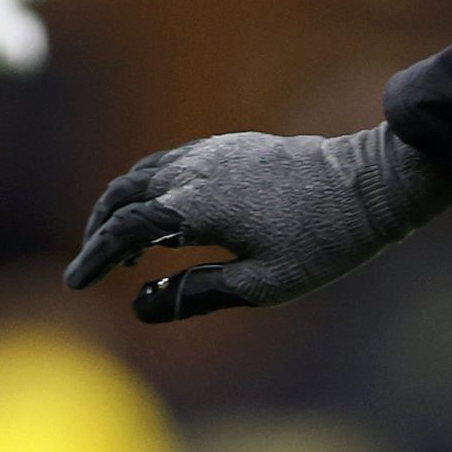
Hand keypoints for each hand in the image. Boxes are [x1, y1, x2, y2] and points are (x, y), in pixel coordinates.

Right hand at [65, 123, 451, 321]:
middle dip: (100, 228)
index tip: (77, 283)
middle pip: (124, 194)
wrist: (373, 185)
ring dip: (125, 205)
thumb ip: (197, 293)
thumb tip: (140, 305)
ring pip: (146, 173)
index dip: (95, 257)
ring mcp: (216, 152)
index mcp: (196, 206)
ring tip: (127, 244)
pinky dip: (152, 187)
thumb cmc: (324, 241)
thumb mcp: (263, 284)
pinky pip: (174, 161)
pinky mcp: (235, 146)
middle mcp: (196, 171)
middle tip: (96, 264)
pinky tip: (167, 213)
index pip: (124, 229)